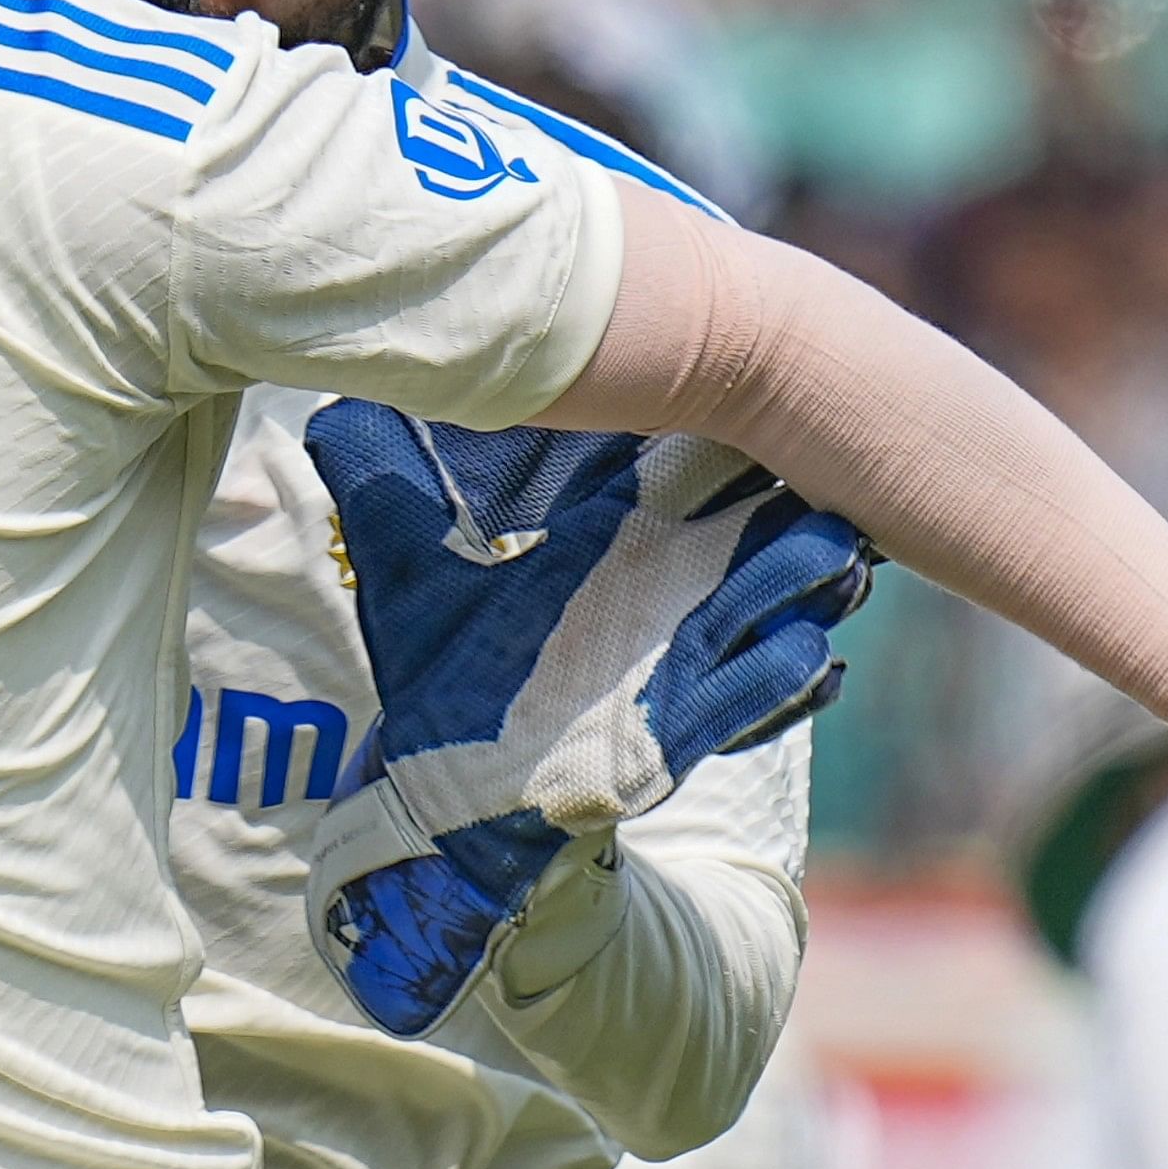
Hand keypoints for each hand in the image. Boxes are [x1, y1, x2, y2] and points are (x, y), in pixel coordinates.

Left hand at [300, 409, 875, 1035]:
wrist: (440, 796)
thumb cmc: (437, 679)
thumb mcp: (407, 576)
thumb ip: (383, 488)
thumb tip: (330, 405)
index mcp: (608, 545)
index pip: (678, 470)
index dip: (720, 429)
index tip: (754, 372)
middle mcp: (657, 593)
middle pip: (750, 530)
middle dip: (788, 500)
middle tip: (819, 464)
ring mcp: (678, 661)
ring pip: (769, 610)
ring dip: (805, 585)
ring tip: (837, 555)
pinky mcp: (676, 734)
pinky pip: (751, 704)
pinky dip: (784, 681)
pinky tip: (812, 653)